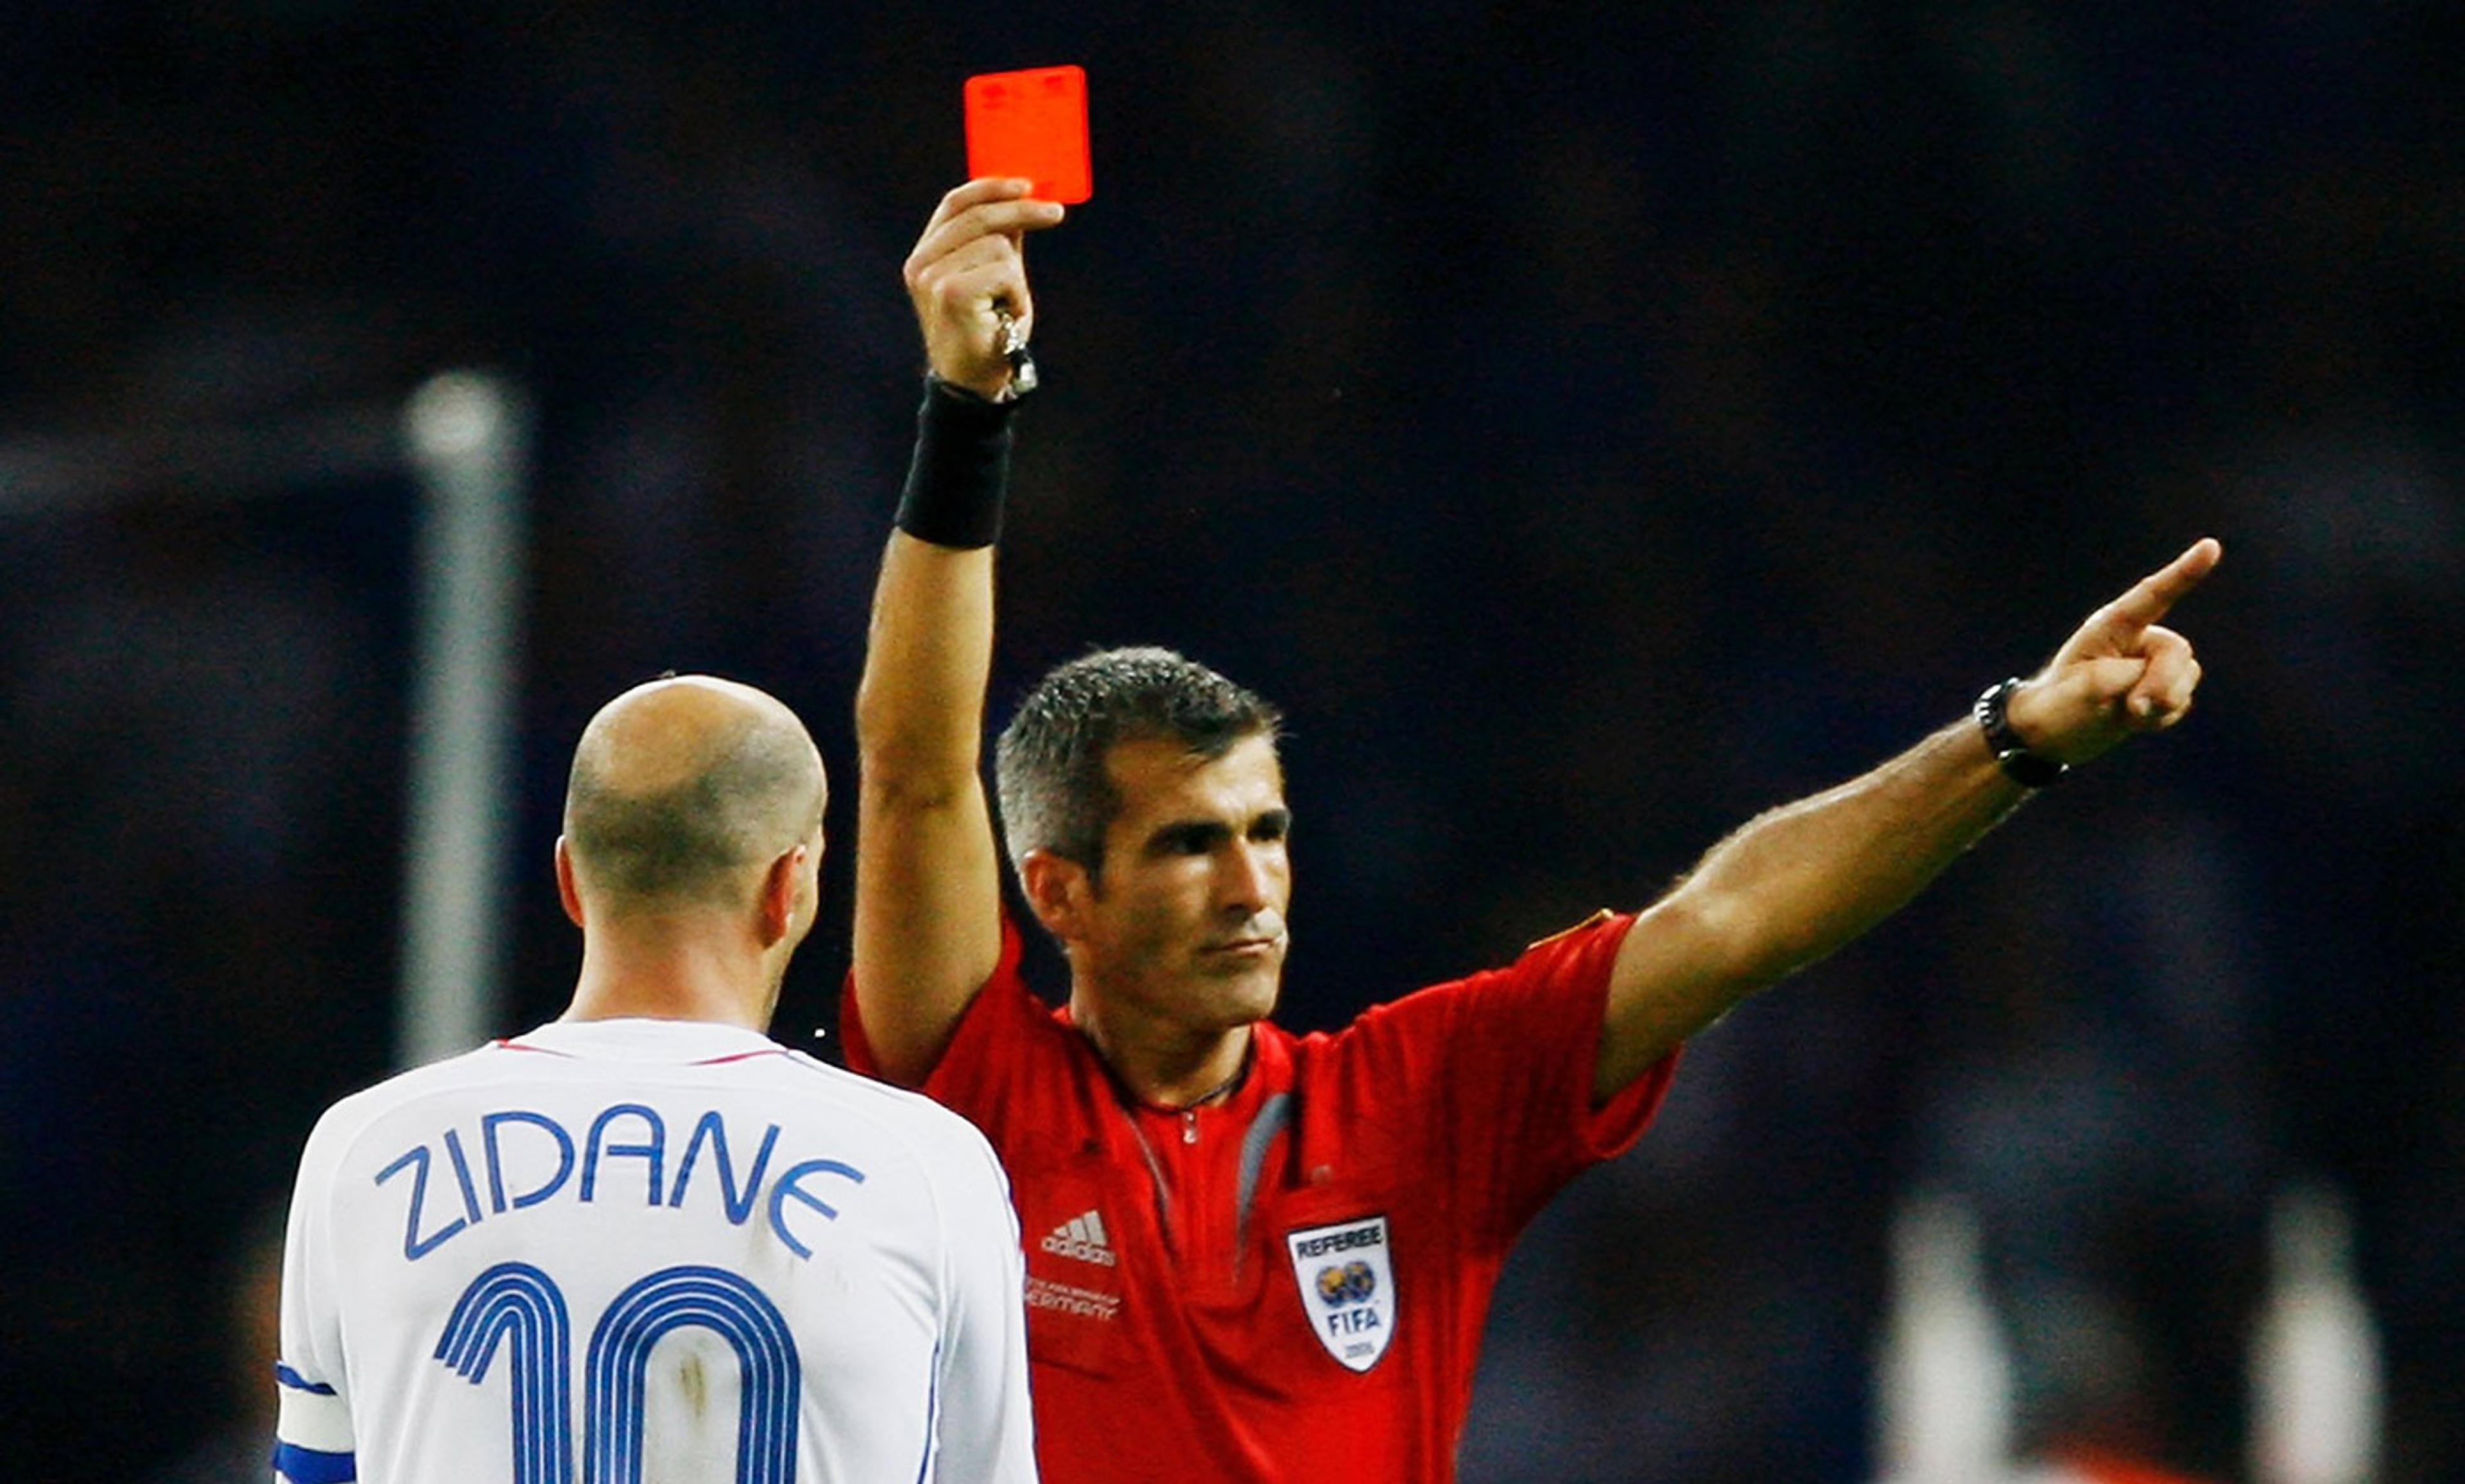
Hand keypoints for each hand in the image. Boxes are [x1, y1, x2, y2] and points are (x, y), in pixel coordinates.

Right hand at [903, 179, 1067, 399]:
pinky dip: (1016, 293)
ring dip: (1016, 276)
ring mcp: (932, 278)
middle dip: (1023, 210)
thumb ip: (999, 241)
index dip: (991, 187)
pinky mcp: (951, 293)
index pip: (955, 203)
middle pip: (979, 216)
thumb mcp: (994, 278)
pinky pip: (1005, 270)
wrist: (975, 383)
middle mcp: (921, 264)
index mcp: (925, 255)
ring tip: (1005, 305)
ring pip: (998, 245)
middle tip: (1056, 213)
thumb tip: (1021, 200)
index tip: (1026, 184)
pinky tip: (1004, 315)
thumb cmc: (987, 331)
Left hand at [2004, 537, 2221, 764]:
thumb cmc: (2058, 705)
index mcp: (2112, 626)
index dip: (2183, 572)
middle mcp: (2139, 639)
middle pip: (2177, 650)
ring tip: (2127, 713)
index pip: (2153, 595)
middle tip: (2133, 708)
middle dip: (2162, 683)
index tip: (2211, 546)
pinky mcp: (2163, 689)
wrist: (2054, 736)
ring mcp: (2153, 664)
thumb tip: (2154, 690)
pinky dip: (2161, 718)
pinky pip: (2181, 703)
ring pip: (2187, 677)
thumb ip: (2119, 680)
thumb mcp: (2078, 691)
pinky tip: (2134, 719)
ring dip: (2162, 703)